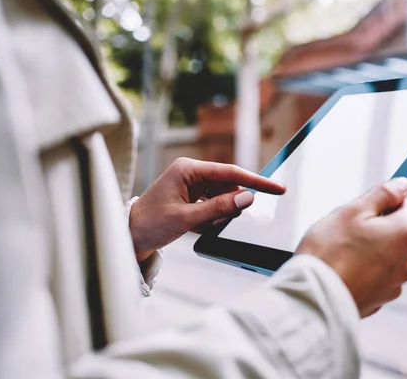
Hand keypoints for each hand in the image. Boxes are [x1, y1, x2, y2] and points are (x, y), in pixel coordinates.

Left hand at [130, 158, 285, 262]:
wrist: (129, 236)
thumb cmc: (150, 224)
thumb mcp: (186, 218)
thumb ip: (219, 208)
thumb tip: (247, 199)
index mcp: (188, 170)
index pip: (230, 172)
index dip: (256, 182)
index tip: (277, 188)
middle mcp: (192, 173)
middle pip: (228, 186)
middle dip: (230, 206)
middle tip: (217, 222)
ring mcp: (192, 185)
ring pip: (223, 197)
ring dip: (220, 214)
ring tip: (200, 225)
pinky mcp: (192, 197)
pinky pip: (215, 205)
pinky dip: (213, 217)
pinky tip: (198, 225)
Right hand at [296, 178, 406, 317]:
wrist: (312, 297)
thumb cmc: (329, 252)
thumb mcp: (353, 210)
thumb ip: (383, 194)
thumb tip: (403, 184)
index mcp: (406, 233)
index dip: (385, 199)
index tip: (367, 203)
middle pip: (395, 231)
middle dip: (374, 227)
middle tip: (345, 230)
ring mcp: (394, 284)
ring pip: (383, 255)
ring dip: (367, 250)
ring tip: (338, 254)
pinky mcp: (379, 300)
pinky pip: (372, 277)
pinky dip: (360, 271)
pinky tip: (340, 271)